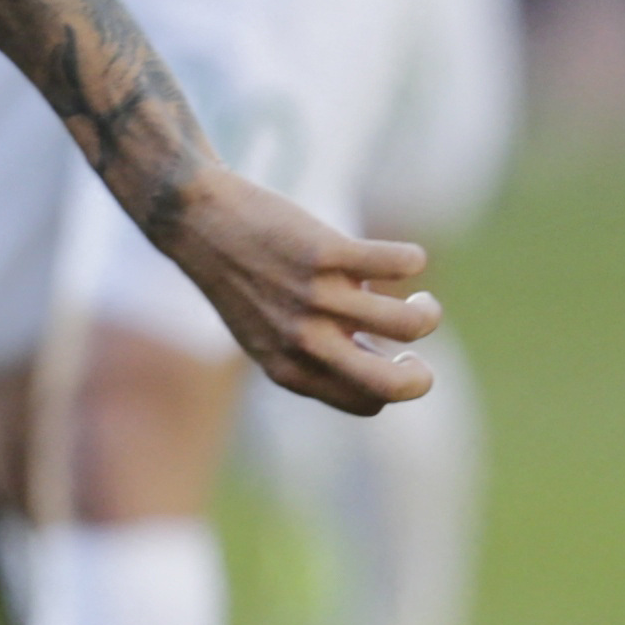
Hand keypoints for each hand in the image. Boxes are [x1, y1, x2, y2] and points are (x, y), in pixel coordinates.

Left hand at [163, 172, 439, 416]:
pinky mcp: (324, 252)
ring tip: (416, 295)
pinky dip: (413, 259)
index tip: (389, 354)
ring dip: (428, 311)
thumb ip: (313, 356)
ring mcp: (314, 298)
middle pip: (393, 385)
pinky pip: (402, 263)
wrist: (195, 221)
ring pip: (409, 324)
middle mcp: (302, 341)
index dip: (392, 384)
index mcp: (288, 369)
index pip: (367, 403)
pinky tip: (399, 257)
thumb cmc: (240, 280)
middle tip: (414, 351)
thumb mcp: (265, 334)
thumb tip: (381, 356)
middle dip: (424, 376)